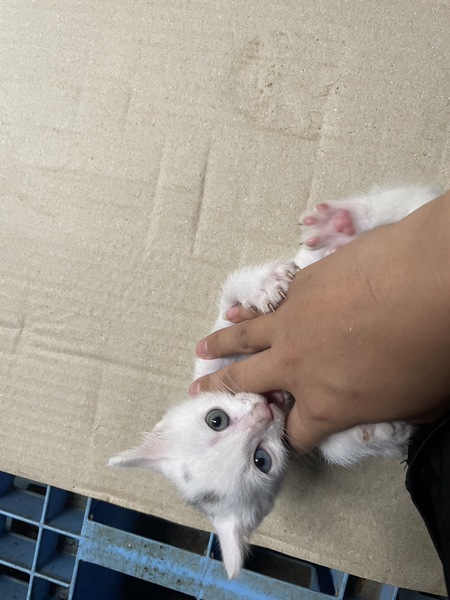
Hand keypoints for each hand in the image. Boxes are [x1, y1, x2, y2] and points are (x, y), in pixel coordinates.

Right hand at [190, 193, 449, 451]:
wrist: (431, 281)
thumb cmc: (433, 349)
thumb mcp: (415, 404)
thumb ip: (381, 409)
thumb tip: (375, 402)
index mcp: (326, 404)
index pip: (295, 431)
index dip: (287, 435)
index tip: (281, 432)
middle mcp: (298, 366)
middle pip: (247, 382)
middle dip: (221, 389)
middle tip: (198, 389)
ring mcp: (293, 322)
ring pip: (244, 337)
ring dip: (219, 344)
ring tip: (202, 349)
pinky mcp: (302, 285)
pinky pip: (266, 304)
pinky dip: (248, 310)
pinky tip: (239, 310)